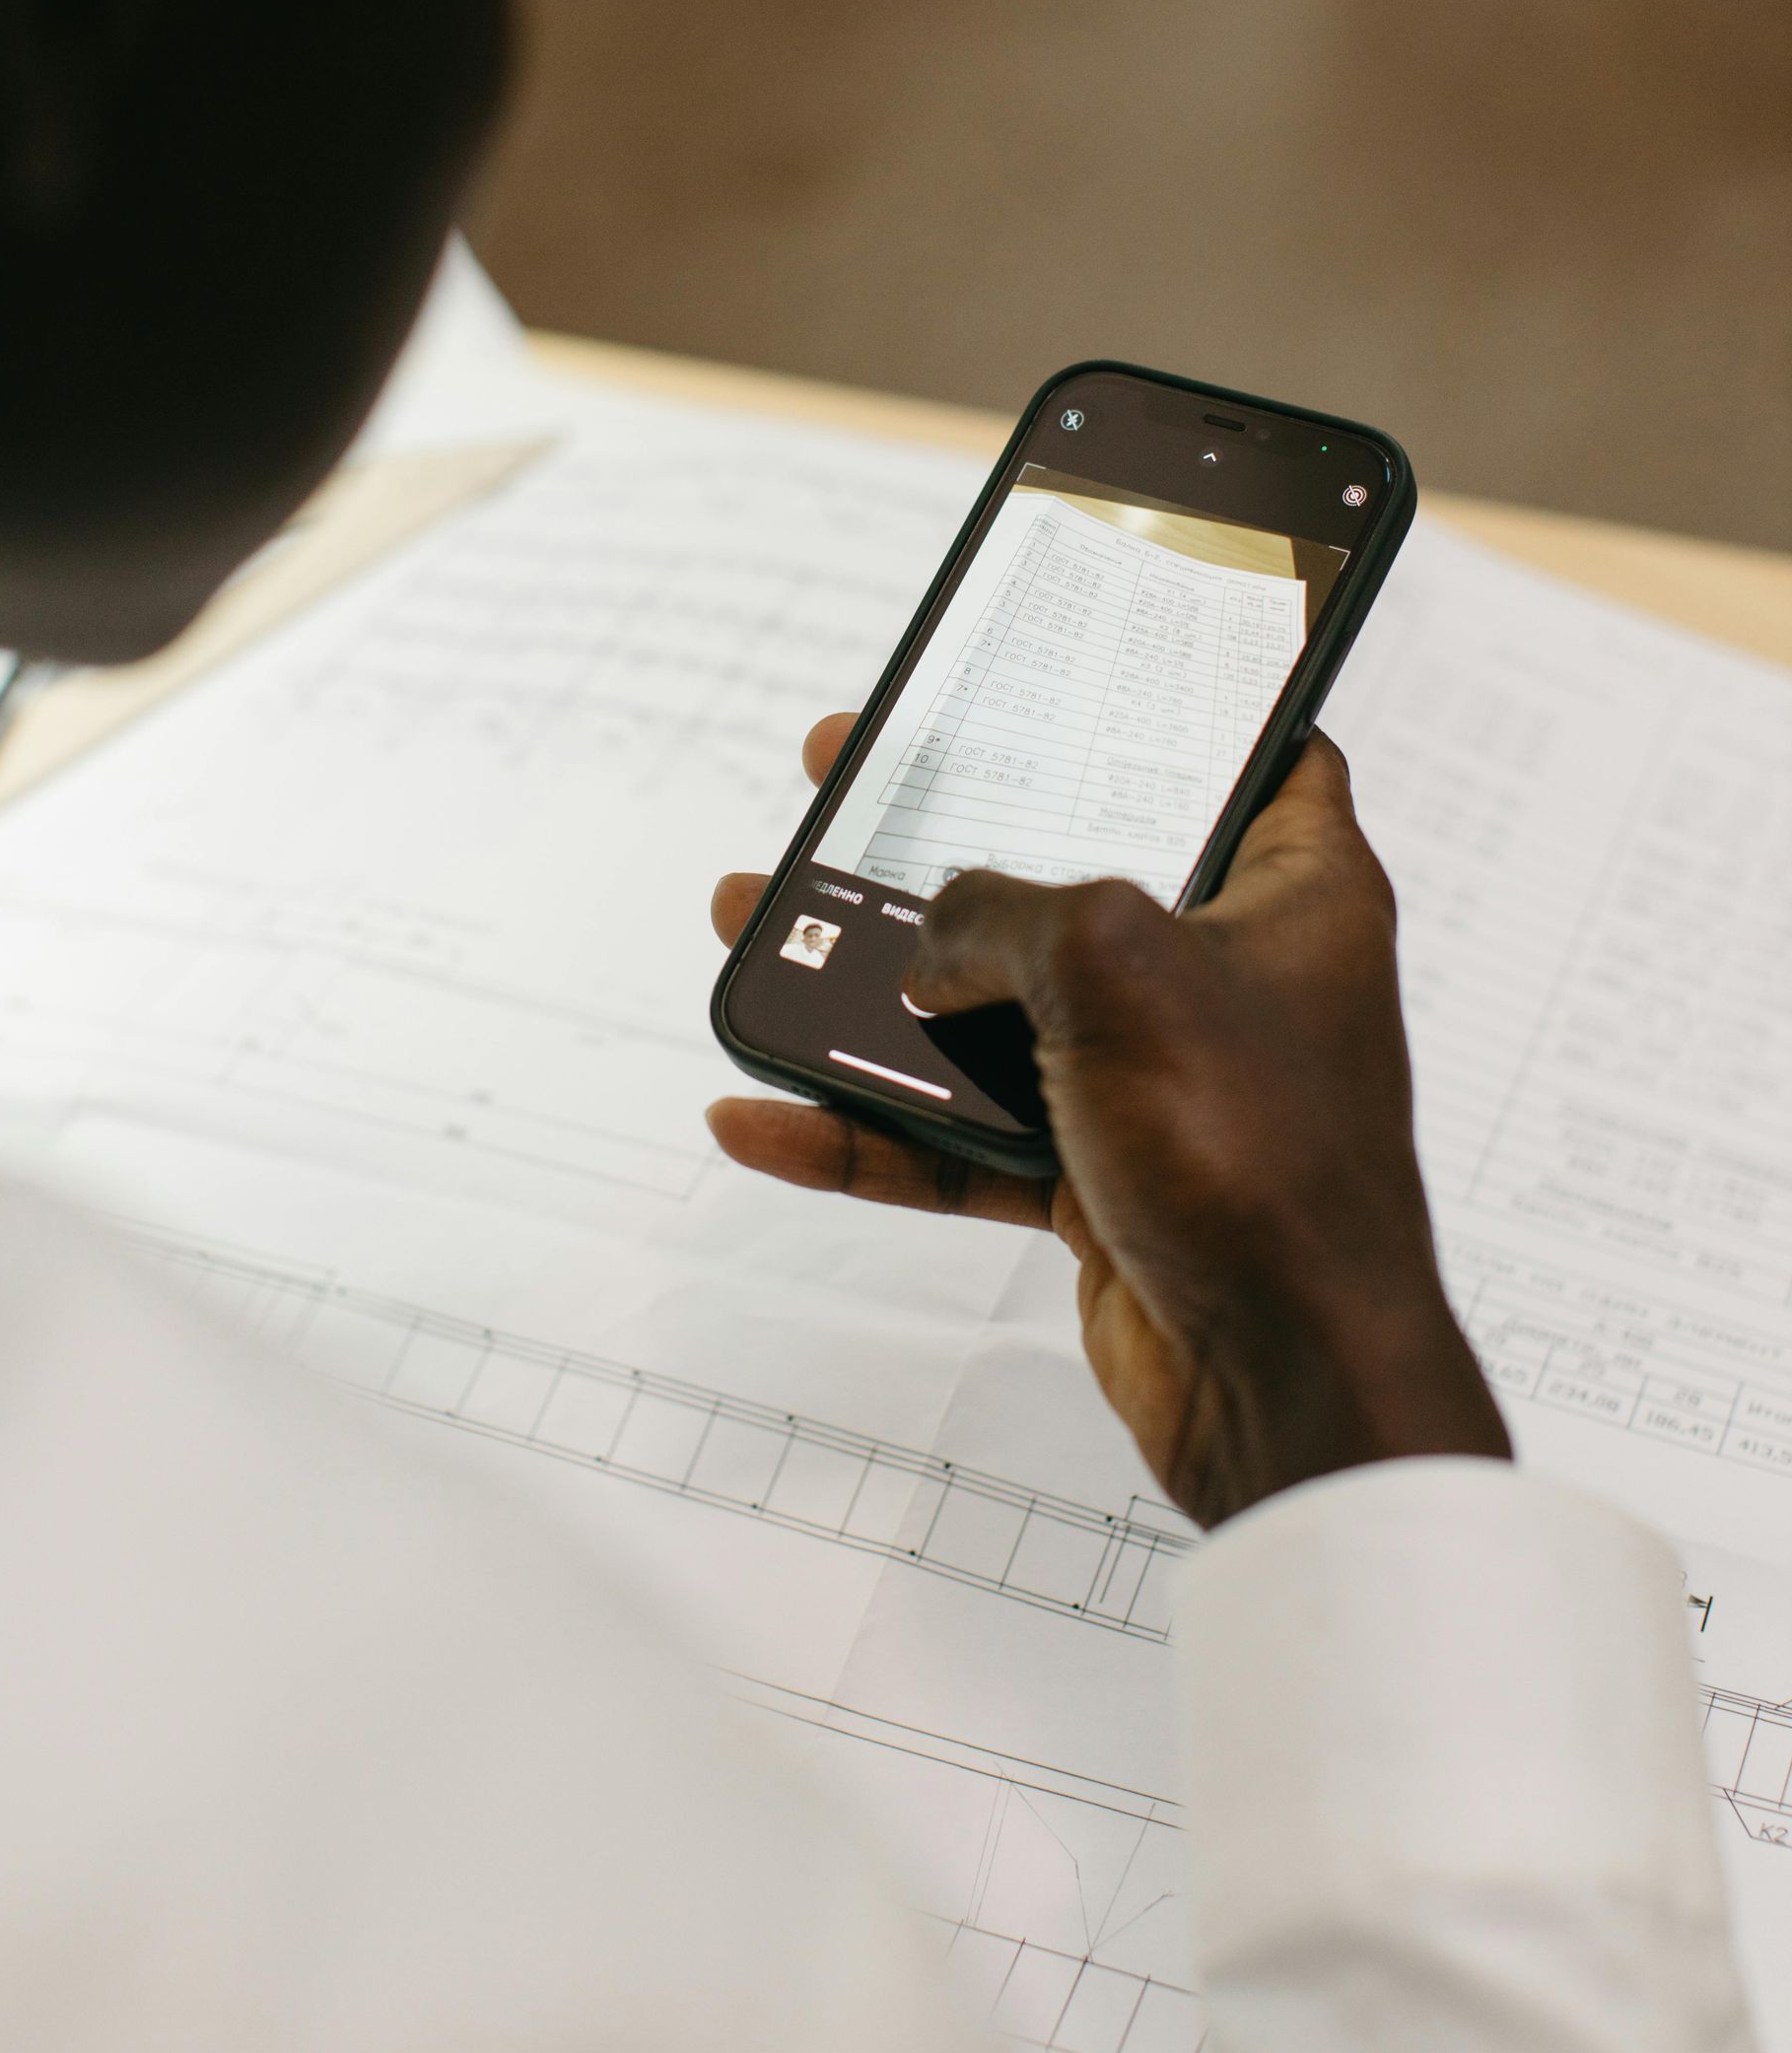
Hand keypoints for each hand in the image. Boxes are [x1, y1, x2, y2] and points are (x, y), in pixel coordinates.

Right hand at [710, 718, 1507, 1529]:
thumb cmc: (1261, 1161)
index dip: (1163, 700)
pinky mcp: (1105, 1177)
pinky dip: (869, 1129)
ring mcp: (1163, 1079)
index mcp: (1296, 889)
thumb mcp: (1115, 966)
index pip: (1249, 750)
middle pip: (1071, 869)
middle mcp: (1231, 973)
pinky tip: (767, 1113)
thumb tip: (926, 938)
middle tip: (848, 782)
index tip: (1066, 666)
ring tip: (755, 925)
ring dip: (871, 983)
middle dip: (945, 836)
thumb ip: (1001, 912)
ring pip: (995, 1005)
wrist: (1288, 1386)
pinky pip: (964, 1138)